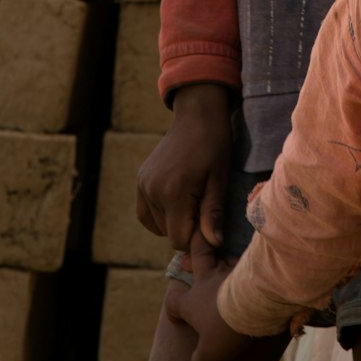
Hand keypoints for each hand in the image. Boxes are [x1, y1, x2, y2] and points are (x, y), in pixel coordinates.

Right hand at [135, 83, 232, 249]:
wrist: (197, 115)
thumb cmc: (215, 146)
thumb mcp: (220, 180)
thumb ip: (213, 214)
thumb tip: (213, 244)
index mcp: (174, 192)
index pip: (178, 239)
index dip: (197, 238)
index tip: (210, 222)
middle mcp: (152, 190)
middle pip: (168, 233)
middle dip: (187, 227)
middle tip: (204, 205)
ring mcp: (143, 185)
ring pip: (157, 225)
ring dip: (174, 220)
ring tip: (193, 198)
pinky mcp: (140, 180)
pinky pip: (145, 213)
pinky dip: (160, 215)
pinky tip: (177, 203)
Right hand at [165, 229, 251, 360]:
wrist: (253, 304)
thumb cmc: (226, 329)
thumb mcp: (209, 355)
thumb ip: (200, 359)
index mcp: (192, 302)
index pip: (174, 301)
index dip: (172, 307)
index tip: (175, 314)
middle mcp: (207, 281)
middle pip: (198, 257)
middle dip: (196, 248)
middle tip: (196, 241)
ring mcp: (230, 270)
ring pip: (224, 256)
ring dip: (225, 257)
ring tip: (229, 257)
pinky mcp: (251, 265)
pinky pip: (248, 260)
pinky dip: (250, 262)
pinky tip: (256, 265)